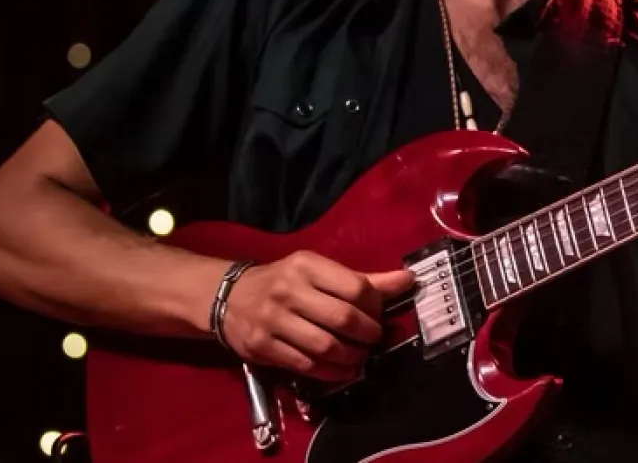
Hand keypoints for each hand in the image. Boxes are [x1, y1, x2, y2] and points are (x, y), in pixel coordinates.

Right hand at [218, 251, 415, 381]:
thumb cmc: (284, 282)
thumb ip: (363, 280)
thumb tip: (408, 281)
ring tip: (360, 356)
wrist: (228, 298)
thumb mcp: (319, 271)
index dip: (376, 306)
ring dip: (352, 357)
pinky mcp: (262, 347)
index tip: (379, 314)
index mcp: (307, 265)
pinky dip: (332, 372)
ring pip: (326, 346)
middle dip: (368, 333)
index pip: (356, 288)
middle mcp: (288, 290)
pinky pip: (306, 365)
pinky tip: (344, 371)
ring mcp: (273, 320)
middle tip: (374, 338)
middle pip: (344, 318)